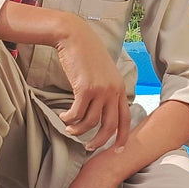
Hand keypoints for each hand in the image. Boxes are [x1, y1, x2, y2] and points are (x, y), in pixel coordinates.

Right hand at [56, 17, 129, 151]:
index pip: (126, 118)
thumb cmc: (86, 54)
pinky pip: (77, 113)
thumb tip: (100, 110)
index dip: (122, 137)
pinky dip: (69, 118)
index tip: (117, 150)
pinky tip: (63, 116)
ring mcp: (100, 90)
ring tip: (69, 129)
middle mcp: (113, 91)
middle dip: (99, 141)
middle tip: (88, 147)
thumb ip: (106, 89)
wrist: (75, 36)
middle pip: (110, 126)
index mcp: (120, 88)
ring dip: (78, 129)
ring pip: (90, 122)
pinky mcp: (85, 88)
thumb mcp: (103, 72)